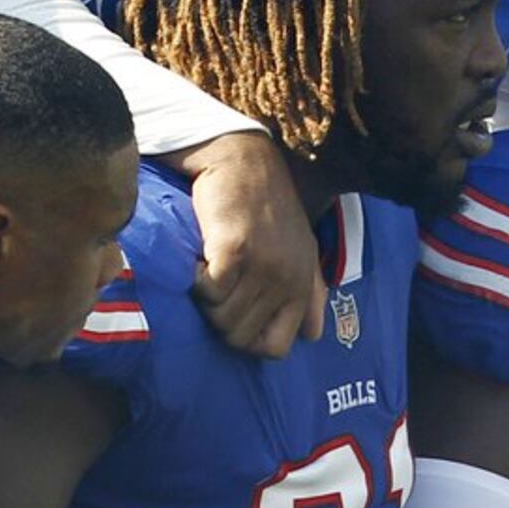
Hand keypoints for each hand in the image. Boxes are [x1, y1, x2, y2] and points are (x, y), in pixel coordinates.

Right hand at [174, 131, 319, 358]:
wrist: (242, 160)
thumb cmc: (268, 206)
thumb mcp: (301, 248)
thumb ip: (309, 293)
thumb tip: (313, 336)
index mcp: (302, 285)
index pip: (276, 347)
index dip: (249, 342)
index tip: (235, 317)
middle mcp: (287, 279)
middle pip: (239, 337)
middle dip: (219, 320)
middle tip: (214, 289)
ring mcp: (262, 265)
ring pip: (220, 317)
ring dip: (204, 300)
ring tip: (207, 271)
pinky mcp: (234, 249)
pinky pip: (207, 290)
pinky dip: (195, 281)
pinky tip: (198, 260)